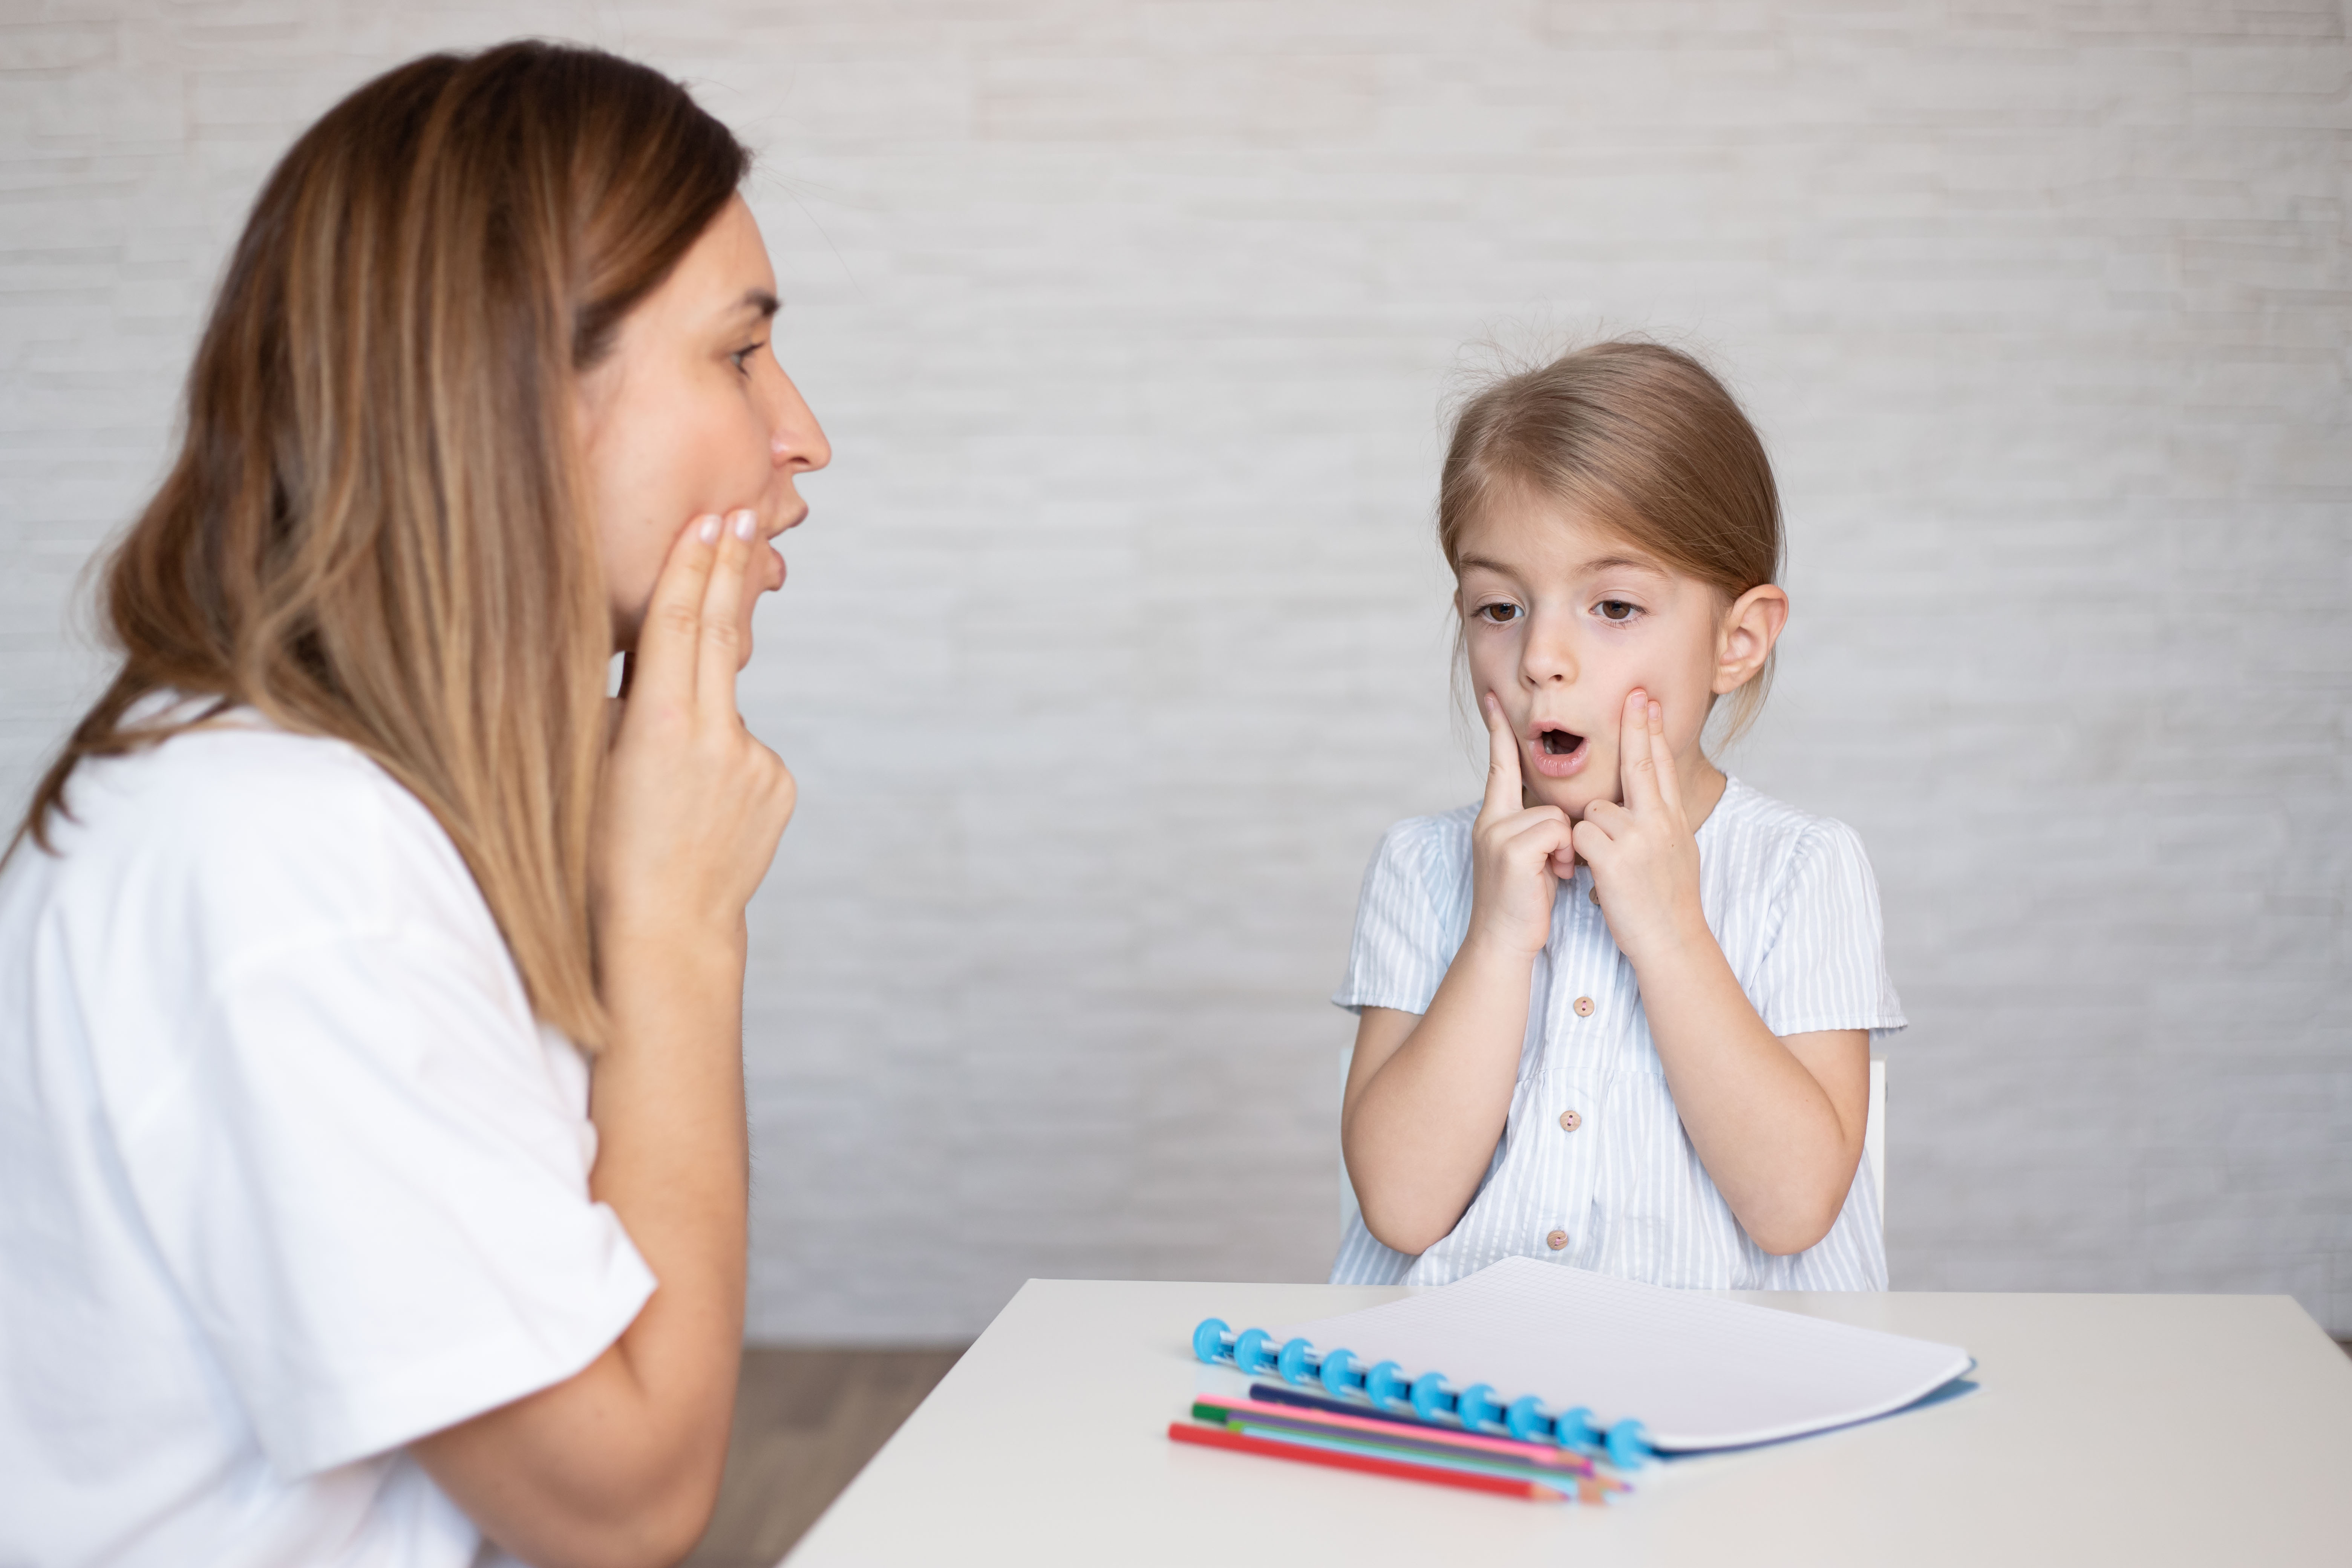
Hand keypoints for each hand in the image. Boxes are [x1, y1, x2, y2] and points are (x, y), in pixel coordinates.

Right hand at [591, 509, 797, 949]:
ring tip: (666, 782)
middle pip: (720, 632)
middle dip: (729, 571)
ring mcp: (756, 761)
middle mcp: (717, 735)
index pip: (677, 622)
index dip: (694, 564)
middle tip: (743, 513)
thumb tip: (631, 660)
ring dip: (696, 718)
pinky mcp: (779, 786)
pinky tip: (696, 808)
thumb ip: (614, 706)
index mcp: (662, 724)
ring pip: (721, 708)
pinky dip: (718, 762)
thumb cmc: (603, 852)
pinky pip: (741, 752)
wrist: (665, 930)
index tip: (713, 517)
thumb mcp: (589, 768)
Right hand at [1465, 691, 1572, 958]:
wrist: (1502, 942)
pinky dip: (1562, 855)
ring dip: (1565, 848)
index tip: (1496, 700)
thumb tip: (1558, 816)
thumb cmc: (1523, 903)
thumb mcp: (1527, 857)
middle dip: (1559, 831)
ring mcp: (1497, 833)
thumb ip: (1534, 828)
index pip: (1500, 765)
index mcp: (1493, 818)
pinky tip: (1552, 878)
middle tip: (1555, 866)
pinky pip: (1557, 831)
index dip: (1499, 732)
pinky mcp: (1512, 850)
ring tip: (1553, 875)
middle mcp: (1490, 820)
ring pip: (1556, 815)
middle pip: (1543, 795)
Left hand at [1573, 689, 1703, 962]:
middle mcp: (1660, 822)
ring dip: (1592, 833)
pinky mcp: (1615, 858)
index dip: (1654, 732)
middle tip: (1634, 693)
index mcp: (1674, 820)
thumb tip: (1652, 803)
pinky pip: (1581, 835)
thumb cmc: (1668, 903)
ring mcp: (1638, 838)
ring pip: (1596, 809)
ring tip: (1608, 866)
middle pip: (1641, 763)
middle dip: (1636, 726)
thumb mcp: (1675, 854)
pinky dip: (1580, 853)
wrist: (1672, 942)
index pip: (1662, 766)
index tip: (1648, 702)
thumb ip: (1660, 824)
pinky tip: (1596, 874)